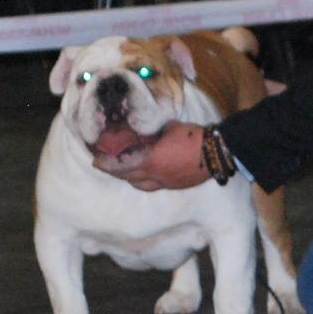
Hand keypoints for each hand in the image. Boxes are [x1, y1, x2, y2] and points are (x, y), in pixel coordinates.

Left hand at [93, 121, 210, 191]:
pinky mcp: (175, 186)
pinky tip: (148, 172)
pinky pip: (154, 185)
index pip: (122, 165)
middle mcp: (155, 176)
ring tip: (126, 169)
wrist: (216, 153)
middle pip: (129, 177)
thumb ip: (154, 131)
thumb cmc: (192, 137)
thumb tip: (145, 129)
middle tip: (107, 164)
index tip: (96, 161)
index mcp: (151, 160)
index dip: (107, 164)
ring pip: (140, 184)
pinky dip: (145, 180)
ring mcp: (166, 183)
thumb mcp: (169, 128)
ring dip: (131, 177)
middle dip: (116, 171)